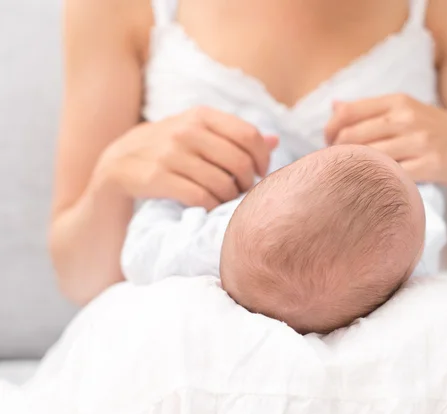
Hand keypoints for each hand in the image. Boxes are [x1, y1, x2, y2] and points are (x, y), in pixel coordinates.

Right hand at [94, 106, 277, 209]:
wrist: (116, 168)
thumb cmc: (168, 153)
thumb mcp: (198, 136)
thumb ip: (234, 137)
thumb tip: (275, 141)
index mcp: (200, 116)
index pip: (249, 136)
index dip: (262, 160)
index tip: (260, 175)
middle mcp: (185, 130)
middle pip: (239, 162)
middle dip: (247, 184)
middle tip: (242, 193)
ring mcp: (167, 153)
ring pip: (221, 182)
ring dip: (229, 198)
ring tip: (225, 202)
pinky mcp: (154, 177)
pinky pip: (198, 197)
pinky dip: (210, 207)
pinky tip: (208, 208)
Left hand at [324, 94, 446, 186]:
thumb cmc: (433, 130)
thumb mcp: (406, 109)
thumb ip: (369, 109)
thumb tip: (334, 106)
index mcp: (397, 101)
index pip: (347, 113)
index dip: (329, 131)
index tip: (329, 145)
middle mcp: (406, 118)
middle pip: (352, 136)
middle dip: (337, 153)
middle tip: (338, 165)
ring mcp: (419, 141)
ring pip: (369, 156)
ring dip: (354, 169)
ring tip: (352, 176)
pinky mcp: (430, 165)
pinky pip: (392, 175)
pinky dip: (377, 180)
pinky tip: (373, 185)